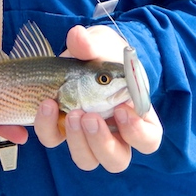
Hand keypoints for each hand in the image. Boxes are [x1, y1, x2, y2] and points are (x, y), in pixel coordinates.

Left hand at [34, 25, 162, 172]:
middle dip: (101, 142)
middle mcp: (114, 133)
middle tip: (88, 116)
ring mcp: (86, 136)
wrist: (79, 57)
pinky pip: (54, 138)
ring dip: (77, 141)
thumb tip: (77, 36)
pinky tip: (46, 105)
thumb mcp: (100, 43)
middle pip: (116, 160)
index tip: (122, 109)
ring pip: (87, 159)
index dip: (137, 132)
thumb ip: (90, 43)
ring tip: (69, 113)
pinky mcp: (61, 130)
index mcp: (136, 116)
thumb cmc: (102, 53)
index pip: (148, 139)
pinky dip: (47, 126)